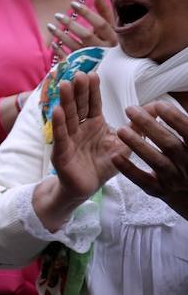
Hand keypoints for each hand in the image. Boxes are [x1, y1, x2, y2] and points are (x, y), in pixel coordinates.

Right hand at [48, 73, 124, 202]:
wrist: (87, 186)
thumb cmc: (103, 163)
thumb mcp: (124, 143)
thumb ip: (137, 126)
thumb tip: (155, 107)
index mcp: (94, 123)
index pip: (92, 103)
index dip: (92, 90)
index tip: (92, 74)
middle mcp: (80, 128)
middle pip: (79, 106)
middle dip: (77, 90)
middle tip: (77, 74)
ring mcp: (69, 139)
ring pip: (68, 117)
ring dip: (65, 101)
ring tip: (64, 85)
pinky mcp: (61, 152)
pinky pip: (61, 136)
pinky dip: (58, 124)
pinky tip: (57, 111)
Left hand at [49, 0, 118, 60]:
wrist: (110, 66)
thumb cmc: (107, 40)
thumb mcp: (109, 25)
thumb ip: (103, 9)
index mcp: (113, 38)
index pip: (100, 24)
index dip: (87, 13)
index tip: (73, 3)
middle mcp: (104, 50)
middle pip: (86, 35)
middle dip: (71, 24)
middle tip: (58, 15)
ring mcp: (93, 59)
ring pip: (74, 46)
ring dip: (61, 36)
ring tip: (50, 26)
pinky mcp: (82, 68)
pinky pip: (68, 59)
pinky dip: (59, 51)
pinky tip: (53, 43)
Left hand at [113, 102, 187, 218]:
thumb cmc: (187, 156)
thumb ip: (181, 125)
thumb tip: (161, 106)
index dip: (175, 118)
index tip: (158, 105)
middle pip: (170, 145)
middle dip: (150, 126)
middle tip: (130, 110)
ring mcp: (174, 179)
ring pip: (156, 161)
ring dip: (137, 145)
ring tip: (120, 130)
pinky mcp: (159, 190)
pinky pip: (143, 180)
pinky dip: (129, 169)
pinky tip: (115, 156)